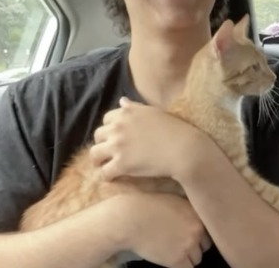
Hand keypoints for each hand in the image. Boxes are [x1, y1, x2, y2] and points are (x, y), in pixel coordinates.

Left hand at [90, 97, 206, 180]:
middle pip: (97, 136)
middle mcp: (118, 127)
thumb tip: (122, 101)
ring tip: (106, 165)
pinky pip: (104, 172)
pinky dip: (107, 176)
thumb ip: (135, 107)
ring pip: (95, 154)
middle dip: (103, 143)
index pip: (106, 119)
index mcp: (126, 113)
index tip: (117, 137)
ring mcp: (118, 146)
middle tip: (111, 152)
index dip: (110, 129)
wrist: (184, 149)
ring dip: (99, 160)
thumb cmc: (174, 129)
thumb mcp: (153, 112)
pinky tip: (113, 177)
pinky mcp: (121, 164)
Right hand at [112, 192, 211, 267]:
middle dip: (194, 246)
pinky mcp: (178, 259)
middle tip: (178, 243)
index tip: (187, 234)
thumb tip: (198, 219)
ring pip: (196, 259)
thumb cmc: (147, 207)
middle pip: (205, 245)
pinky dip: (179, 265)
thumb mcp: (174, 200)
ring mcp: (189, 244)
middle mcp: (197, 228)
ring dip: (186, 257)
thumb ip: (189, 210)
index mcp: (196, 213)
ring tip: (170, 249)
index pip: (208, 230)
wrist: (130, 218)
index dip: (197, 234)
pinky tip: (169, 259)